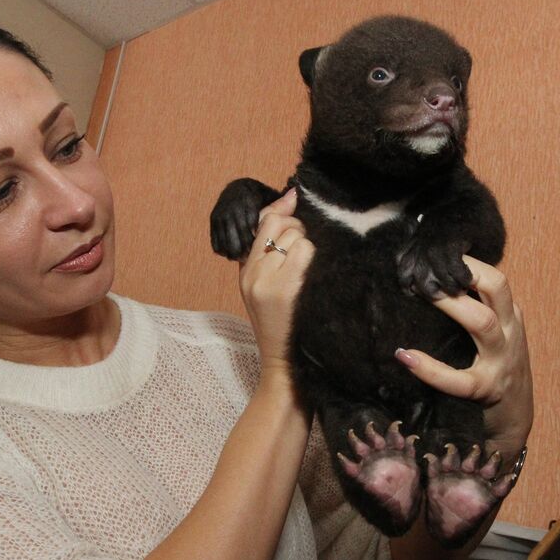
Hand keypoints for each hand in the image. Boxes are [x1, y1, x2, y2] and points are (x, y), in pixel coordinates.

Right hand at [239, 189, 314, 376]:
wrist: (280, 360)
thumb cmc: (277, 321)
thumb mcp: (262, 284)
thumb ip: (268, 249)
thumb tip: (288, 200)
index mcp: (246, 270)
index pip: (263, 222)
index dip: (282, 209)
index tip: (294, 201)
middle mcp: (254, 272)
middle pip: (282, 225)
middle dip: (298, 231)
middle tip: (302, 252)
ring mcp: (269, 280)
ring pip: (298, 238)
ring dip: (309, 248)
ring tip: (306, 270)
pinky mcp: (288, 288)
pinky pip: (306, 253)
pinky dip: (314, 260)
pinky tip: (311, 277)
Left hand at [394, 256, 532, 463]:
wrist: (515, 417)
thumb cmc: (493, 366)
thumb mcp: (492, 331)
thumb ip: (472, 307)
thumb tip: (427, 278)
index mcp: (508, 315)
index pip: (495, 277)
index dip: (467, 262)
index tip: (435, 253)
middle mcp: (509, 332)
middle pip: (497, 287)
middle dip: (463, 272)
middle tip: (427, 266)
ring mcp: (500, 361)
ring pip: (481, 324)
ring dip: (450, 305)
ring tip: (418, 293)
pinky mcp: (486, 390)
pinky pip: (458, 380)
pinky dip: (430, 369)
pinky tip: (405, 356)